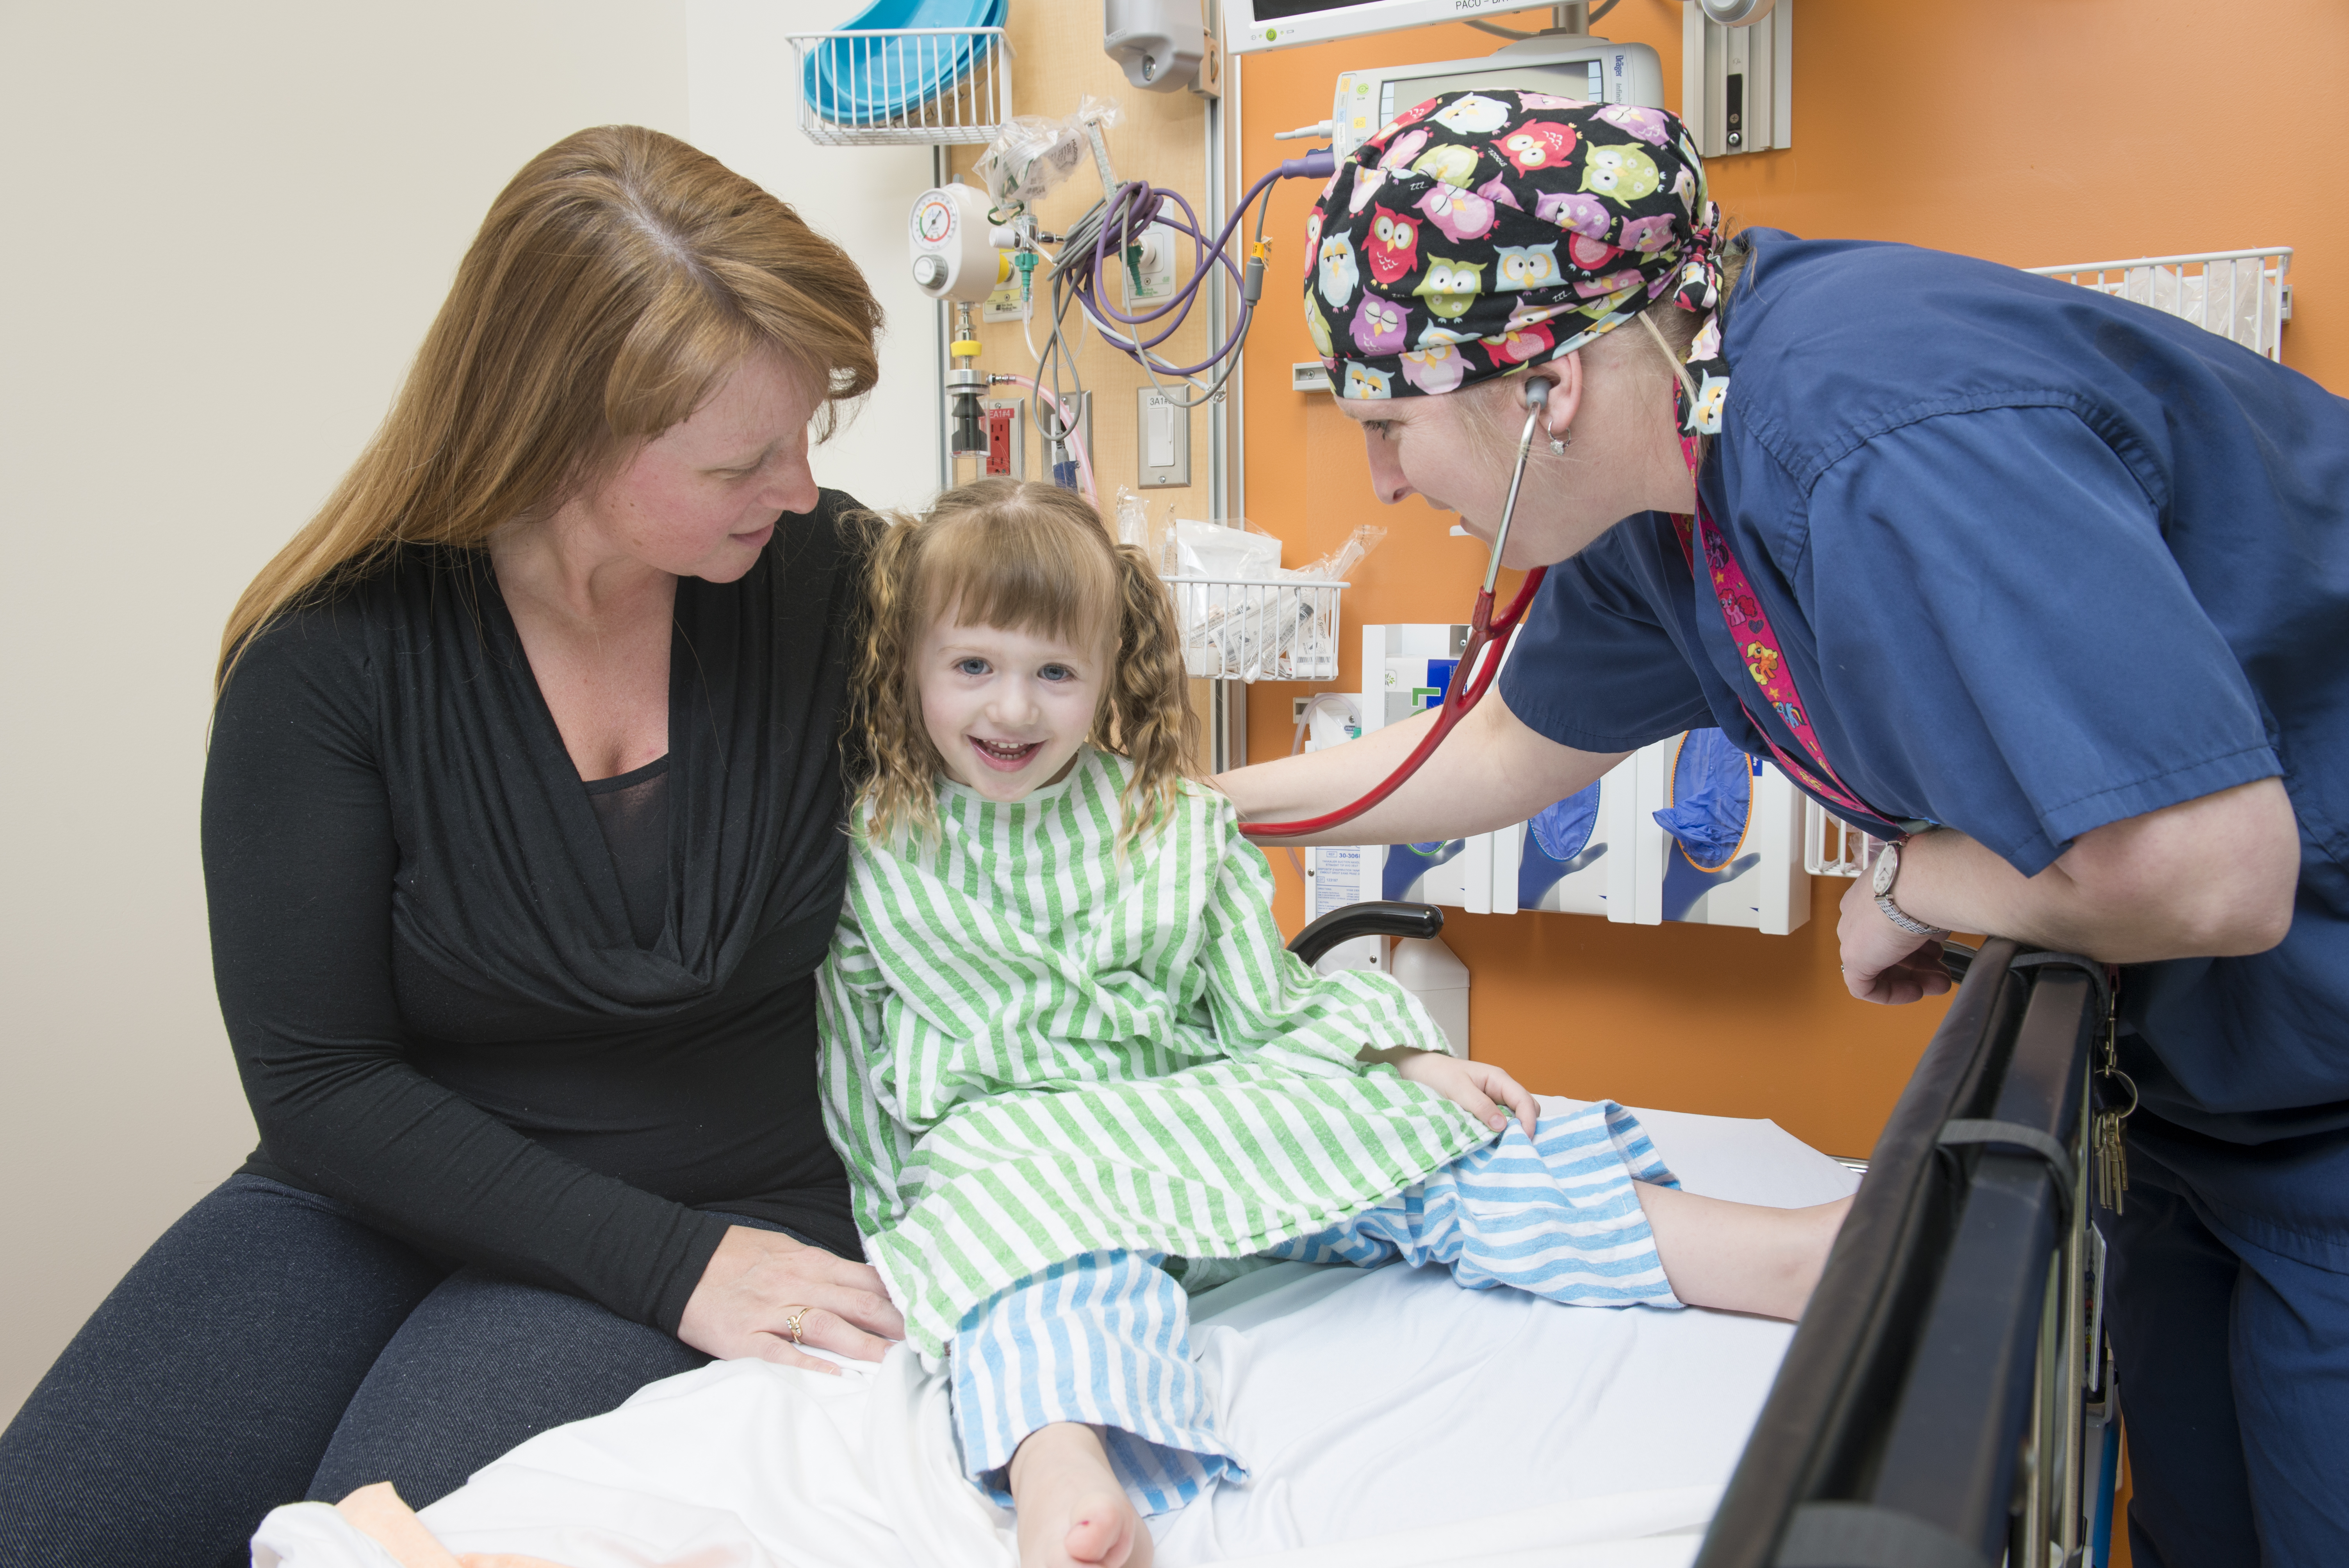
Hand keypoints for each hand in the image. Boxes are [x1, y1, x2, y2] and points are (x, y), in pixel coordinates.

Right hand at [676, 1225, 905, 1372]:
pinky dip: (810, 1364)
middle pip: (857, 1304)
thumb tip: (863, 1284)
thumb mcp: (786, 1251)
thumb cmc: (736, 1256)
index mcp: (810, 1263)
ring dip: (864, 1346)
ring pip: (828, 1326)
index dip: (900, 1299)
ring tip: (893, 1363)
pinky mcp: (744, 1338)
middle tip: (926, 1343)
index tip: (928, 1314)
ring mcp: (770, 1312)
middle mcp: (797, 1285)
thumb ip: (823, 1269)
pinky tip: (835, 1376)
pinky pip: (781, 1353)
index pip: (867, 1280)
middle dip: (894, 1325)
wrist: (678, 1262)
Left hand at [1379, 1048, 1539, 1136]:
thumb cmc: (1438, 1074)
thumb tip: (1503, 1126)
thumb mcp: (1458, 1089)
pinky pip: (1501, 1122)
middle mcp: (1500, 1089)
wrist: (1419, 1070)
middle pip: (1526, 1109)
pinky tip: (1494, 1143)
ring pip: (1516, 1117)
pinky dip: (1502, 1133)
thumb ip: (1480, 1106)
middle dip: (1526, 1127)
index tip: (1524, 1140)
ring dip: (1514, 1131)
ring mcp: (1494, 1099)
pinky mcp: (1485, 1110)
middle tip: (1516, 1147)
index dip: (1529, 1121)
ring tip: (1506, 1147)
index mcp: (1498, 1079)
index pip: (1524, 1100)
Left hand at [1837, 872, 1953, 1004]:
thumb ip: (1930, 917)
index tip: (1939, 951)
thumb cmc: (1931, 884)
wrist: (1920, 884)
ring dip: (1914, 977)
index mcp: (1874, 894)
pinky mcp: (1853, 959)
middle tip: (1944, 972)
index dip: (1918, 943)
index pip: (1890, 926)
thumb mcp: (1931, 901)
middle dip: (1920, 963)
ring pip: (1880, 966)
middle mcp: (1859, 912)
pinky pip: (1865, 987)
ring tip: (1941, 981)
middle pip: (1887, 946)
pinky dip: (1892, 993)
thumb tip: (1941, 929)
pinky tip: (1916, 991)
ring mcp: (1852, 935)